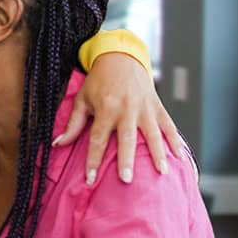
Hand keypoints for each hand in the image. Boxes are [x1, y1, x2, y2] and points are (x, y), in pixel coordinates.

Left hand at [54, 53, 183, 183]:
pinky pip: (169, 126)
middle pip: (126, 139)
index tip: (90, 179)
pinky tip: (180, 158)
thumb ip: (73, 124)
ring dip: (158, 154)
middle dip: (126, 160)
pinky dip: (176, 141)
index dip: (93, 160)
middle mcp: (127, 109)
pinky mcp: (158, 106)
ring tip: (162, 172)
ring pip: (153, 134)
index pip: (98, 139)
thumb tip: (58, 144)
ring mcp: (145, 108)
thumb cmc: (98, 81)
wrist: (120, 58)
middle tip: (126, 179)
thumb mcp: (82, 100)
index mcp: (106, 108)